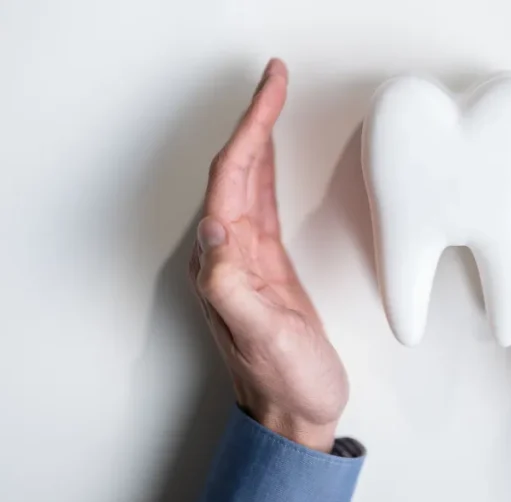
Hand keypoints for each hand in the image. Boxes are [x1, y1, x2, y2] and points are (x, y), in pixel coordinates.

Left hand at [188, 59, 347, 451]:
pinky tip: (273, 157)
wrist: (295, 413)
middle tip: (276, 79)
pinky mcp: (268, 268)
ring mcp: (248, 260)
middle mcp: (229, 255)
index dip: (250, 129)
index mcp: (223, 262)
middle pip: (236, 170)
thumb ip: (233, 284)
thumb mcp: (261, 335)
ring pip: (249, 181)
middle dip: (255, 120)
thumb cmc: (283, 381)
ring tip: (274, 101)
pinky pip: (263, 204)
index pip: (232, 179)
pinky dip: (268, 171)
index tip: (271, 90)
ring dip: (260, 138)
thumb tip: (215, 226)